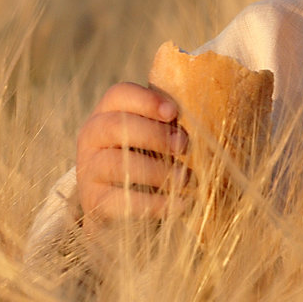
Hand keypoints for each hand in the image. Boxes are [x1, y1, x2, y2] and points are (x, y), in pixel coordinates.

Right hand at [76, 82, 190, 236]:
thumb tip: (214, 116)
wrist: (123, 207)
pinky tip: (179, 204)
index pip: (119, 94)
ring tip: (185, 178)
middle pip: (116, 126)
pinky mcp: (94, 201)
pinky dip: (153, 204)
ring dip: (156, 170)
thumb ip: (172, 123)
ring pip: (117, 163)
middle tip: (184, 146)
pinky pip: (121, 200)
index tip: (174, 112)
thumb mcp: (157, 135)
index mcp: (108, 112)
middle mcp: (92, 136)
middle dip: (155, 135)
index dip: (147, 100)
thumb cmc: (150, 158)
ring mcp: (88, 169)